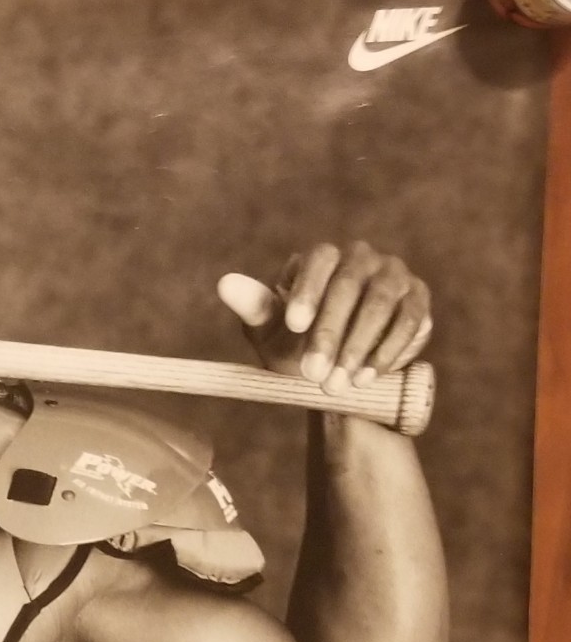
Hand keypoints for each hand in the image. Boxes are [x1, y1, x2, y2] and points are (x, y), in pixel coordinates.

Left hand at [217, 241, 432, 393]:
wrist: (337, 368)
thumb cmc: (296, 343)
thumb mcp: (271, 330)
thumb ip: (254, 306)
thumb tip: (224, 283)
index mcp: (323, 257)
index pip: (318, 262)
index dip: (307, 292)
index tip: (293, 326)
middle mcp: (361, 258)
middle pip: (348, 286)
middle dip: (329, 333)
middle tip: (312, 373)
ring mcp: (393, 276)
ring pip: (380, 303)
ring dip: (357, 346)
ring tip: (337, 383)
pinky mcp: (417, 300)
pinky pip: (408, 320)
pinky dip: (387, 350)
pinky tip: (366, 377)